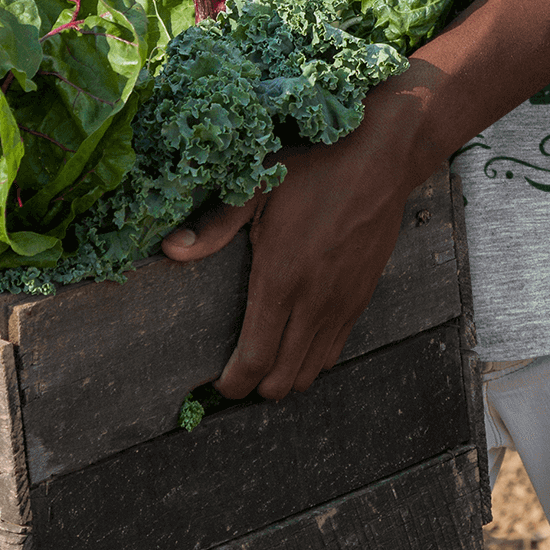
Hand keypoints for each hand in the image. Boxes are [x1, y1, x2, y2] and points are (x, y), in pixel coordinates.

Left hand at [162, 112, 418, 401]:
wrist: (379, 162)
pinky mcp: (361, 299)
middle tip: (237, 374)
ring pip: (312, 371)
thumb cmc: (313, 170)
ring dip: (286, 376)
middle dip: (256, 387)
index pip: (255, 360)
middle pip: (283, 379)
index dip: (234, 383)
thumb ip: (214, 225)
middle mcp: (313, 304)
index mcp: (280, 281)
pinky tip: (299, 342)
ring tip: (266, 363)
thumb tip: (170, 249)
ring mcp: (342, 305)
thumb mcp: (256, 187)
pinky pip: (336, 350)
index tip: (219, 383)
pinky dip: (314, 359)